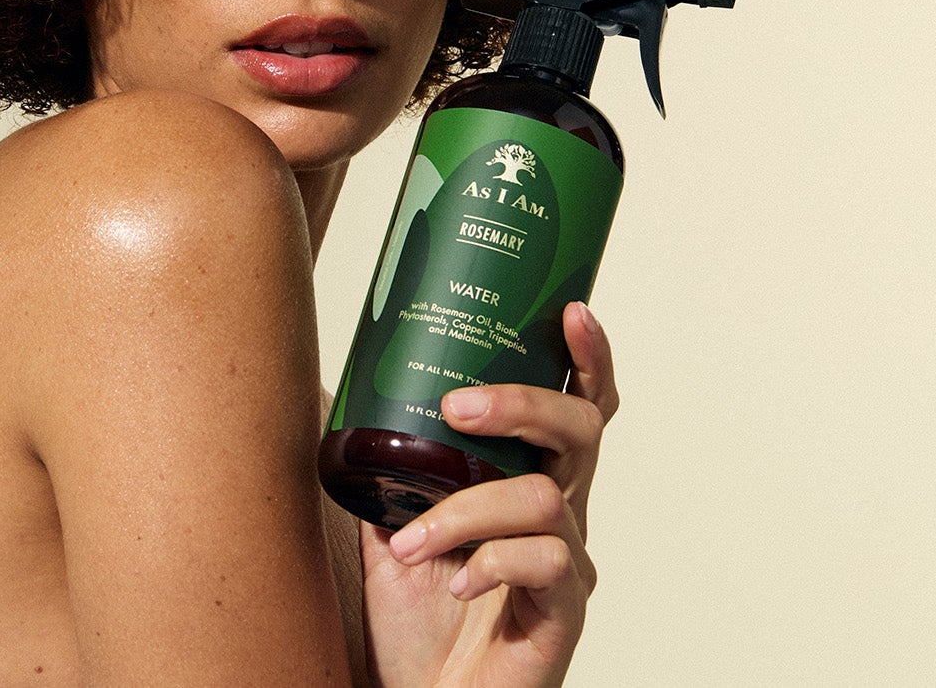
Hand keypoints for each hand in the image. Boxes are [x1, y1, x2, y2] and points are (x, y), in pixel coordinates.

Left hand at [358, 302, 617, 687]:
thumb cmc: (417, 624)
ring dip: (467, 510)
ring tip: (410, 542)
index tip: (570, 310)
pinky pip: (545, 561)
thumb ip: (389, 474)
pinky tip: (452, 581)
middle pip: (582, 431)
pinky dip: (489, 560)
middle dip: (523, 403)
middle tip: (458, 406)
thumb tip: (350, 406)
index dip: (585, 358)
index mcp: (529, 484)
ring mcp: (566, 565)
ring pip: (546, 499)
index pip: (578, 408)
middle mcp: (560, 516)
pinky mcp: (562, 613)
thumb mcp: (390, 529)